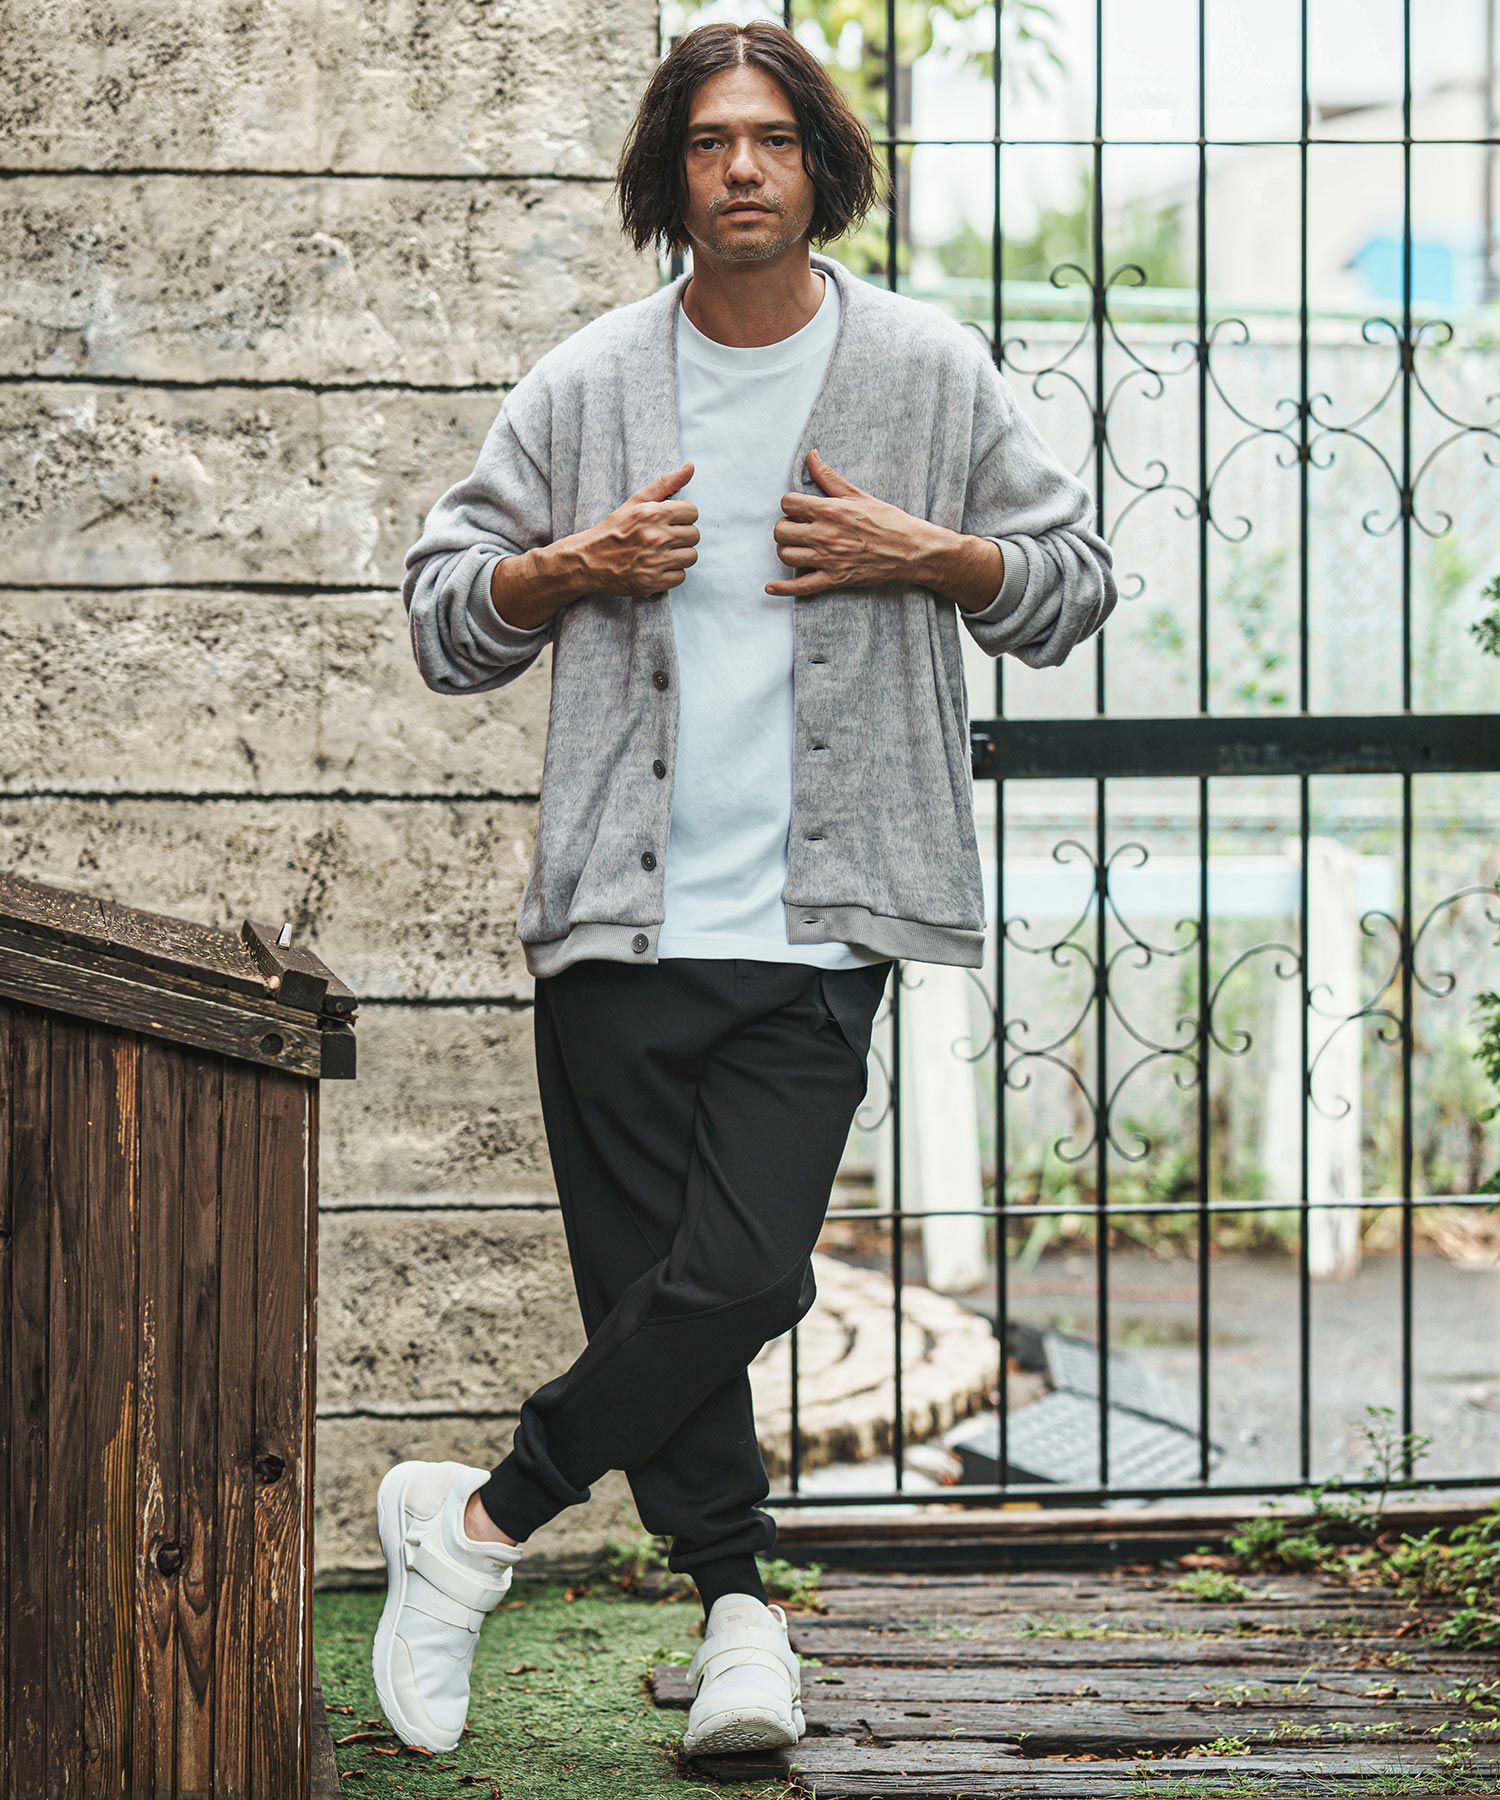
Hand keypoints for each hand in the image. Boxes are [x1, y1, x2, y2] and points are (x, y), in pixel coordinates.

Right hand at [585, 462, 699, 597]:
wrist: (589, 560)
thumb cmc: (613, 529)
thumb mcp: (636, 501)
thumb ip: (666, 483)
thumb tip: (691, 466)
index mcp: (653, 514)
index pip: (692, 512)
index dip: (682, 517)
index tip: (670, 522)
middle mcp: (657, 537)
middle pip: (694, 535)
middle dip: (682, 536)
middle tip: (665, 539)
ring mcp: (656, 561)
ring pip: (691, 556)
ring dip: (680, 556)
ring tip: (662, 554)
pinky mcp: (654, 581)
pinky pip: (681, 576)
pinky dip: (671, 574)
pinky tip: (657, 568)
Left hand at [766, 449, 926, 597]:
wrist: (910, 549)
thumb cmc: (888, 520)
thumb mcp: (858, 495)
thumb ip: (829, 478)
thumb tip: (811, 456)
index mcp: (830, 510)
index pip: (788, 503)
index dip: (790, 504)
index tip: (800, 509)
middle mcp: (825, 534)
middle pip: (781, 530)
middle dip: (785, 527)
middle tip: (797, 528)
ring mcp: (828, 559)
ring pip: (786, 555)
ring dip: (786, 550)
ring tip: (797, 546)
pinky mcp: (834, 579)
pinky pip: (801, 587)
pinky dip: (783, 588)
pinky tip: (771, 587)